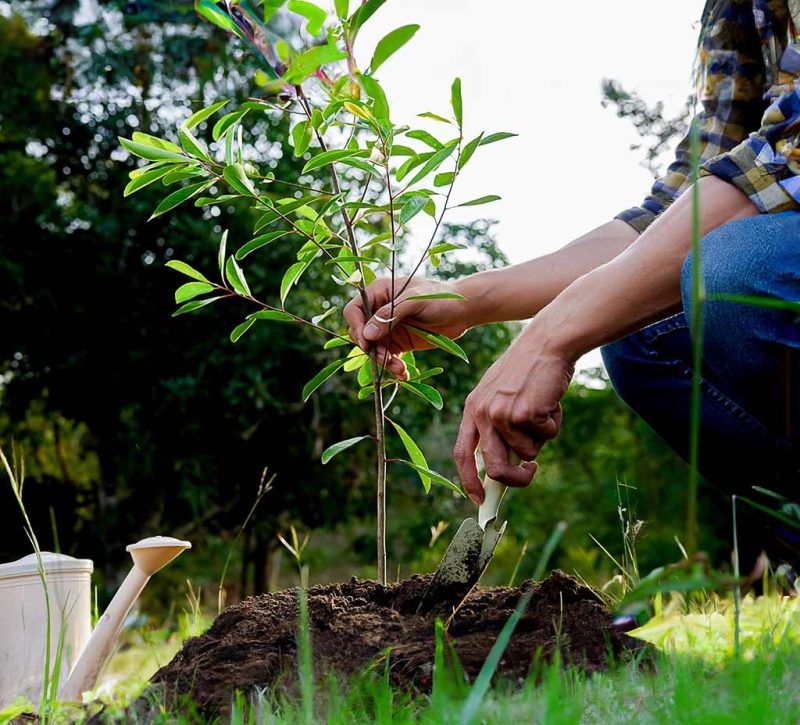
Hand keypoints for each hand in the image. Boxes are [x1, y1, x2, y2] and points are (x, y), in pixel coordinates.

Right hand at [343, 276, 473, 378]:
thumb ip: (391, 314)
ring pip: (374, 349)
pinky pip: (388, 358)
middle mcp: (380, 310)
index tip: (367, 343)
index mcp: (380, 292)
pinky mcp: (399, 343)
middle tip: (385, 359)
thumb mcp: (416, 300)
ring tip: (399, 369)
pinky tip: (404, 374)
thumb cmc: (441, 297)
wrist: (463, 311)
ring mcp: (389, 328)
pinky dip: (393, 368)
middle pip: (361, 333)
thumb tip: (368, 334)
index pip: (354, 310)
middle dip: (371, 349)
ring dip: (383, 362)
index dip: (357, 327)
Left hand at [454, 329, 574, 503]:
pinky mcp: (525, 413)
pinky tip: (551, 400)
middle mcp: (482, 413)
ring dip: (542, 436)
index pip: (462, 454)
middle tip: (532, 473)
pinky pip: (547, 436)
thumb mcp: (501, 394)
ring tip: (543, 407)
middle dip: (516, 480)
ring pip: (528, 452)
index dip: (468, 481)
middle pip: (496, 468)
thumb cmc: (528, 370)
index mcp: (472, 408)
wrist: (547, 342)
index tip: (478, 499)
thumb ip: (497, 425)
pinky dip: (554, 423)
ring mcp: (502, 414)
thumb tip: (504, 467)